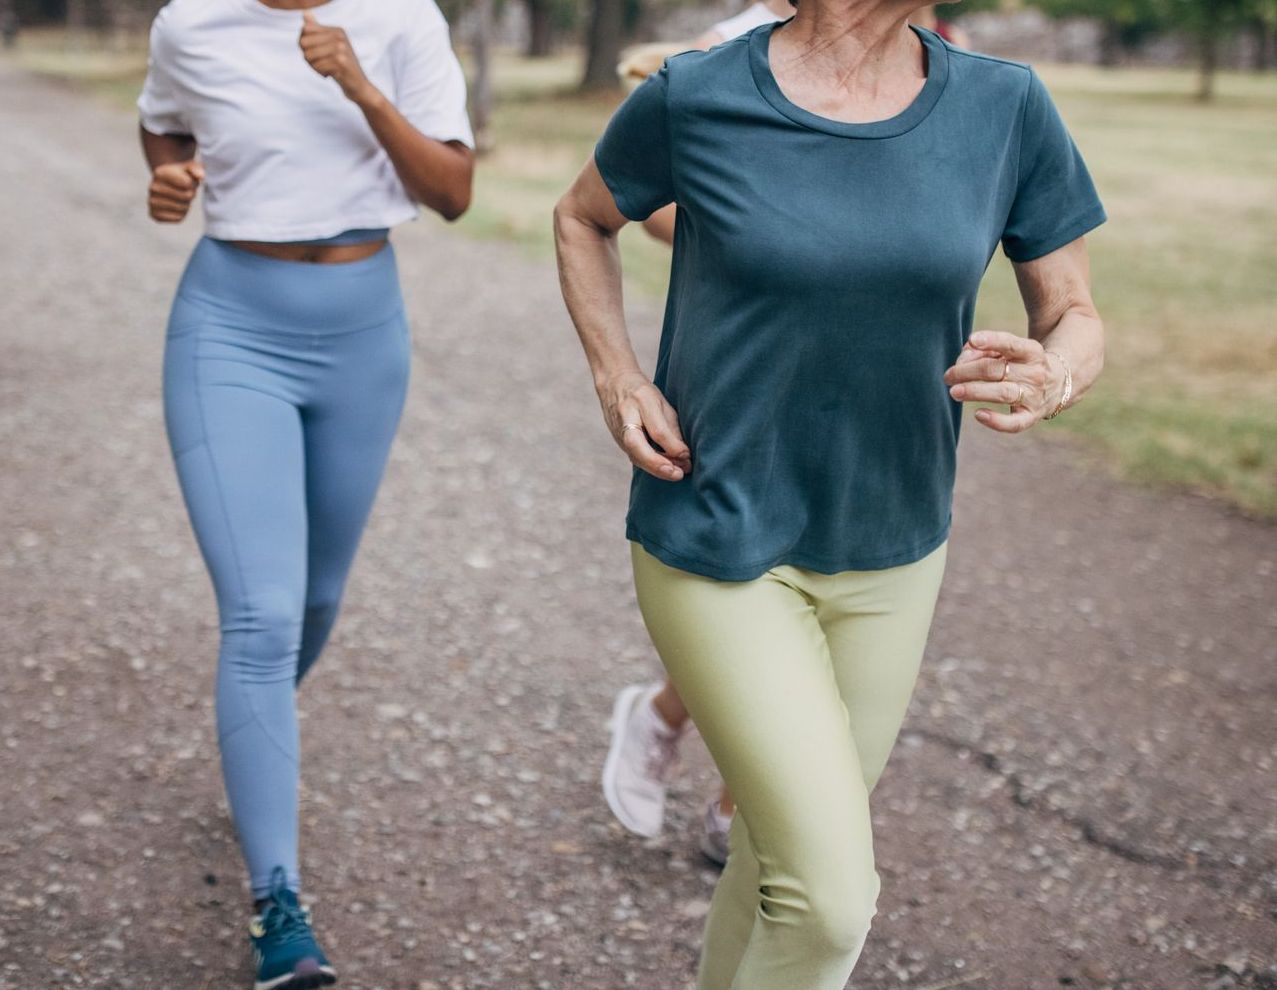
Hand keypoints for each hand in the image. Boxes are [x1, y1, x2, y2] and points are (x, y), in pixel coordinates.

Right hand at [148, 160, 203, 222]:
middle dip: (191, 193)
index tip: (187, 180)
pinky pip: (178, 218)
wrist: (168, 185)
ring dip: (187, 204)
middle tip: (185, 190)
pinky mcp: (155, 215)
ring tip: (180, 197)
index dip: (192, 183)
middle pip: (186, 196)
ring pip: (183, 208)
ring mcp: (152, 202)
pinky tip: (175, 206)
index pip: (187, 183)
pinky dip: (182, 214)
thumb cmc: (182, 175)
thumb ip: (196, 168)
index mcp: (160, 173)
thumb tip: (201, 176)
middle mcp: (153, 187)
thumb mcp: (190, 167)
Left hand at [299, 12, 375, 103]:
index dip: (304, 43)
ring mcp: (341, 49)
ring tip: (324, 70)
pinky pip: (318, 66)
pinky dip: (321, 73)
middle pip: (304, 43)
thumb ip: (318, 31)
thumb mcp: (330, 46)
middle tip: (318, 64)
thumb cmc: (342, 67)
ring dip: (314, 66)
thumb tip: (305, 13)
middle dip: (307, 56)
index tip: (313, 52)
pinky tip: (329, 75)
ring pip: (309, 55)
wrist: (359, 86)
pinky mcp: (341, 62)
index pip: (306, 29)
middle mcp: (340, 36)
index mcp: (337, 30)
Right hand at [597, 371, 691, 481]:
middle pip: (637, 445)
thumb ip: (672, 428)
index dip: (673, 446)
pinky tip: (665, 469)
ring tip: (676, 474)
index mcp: (641, 400)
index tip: (687, 455)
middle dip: (658, 464)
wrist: (614, 384)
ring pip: (634, 455)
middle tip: (678, 474)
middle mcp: (626, 416)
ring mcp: (618, 430)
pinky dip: (650, 466)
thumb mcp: (662, 403)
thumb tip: (684, 455)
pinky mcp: (617, 440)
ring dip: (656, 469)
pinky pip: (635, 456)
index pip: (656, 429)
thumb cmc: (643, 393)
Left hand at [943, 331, 1063, 432]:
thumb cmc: (1020, 364)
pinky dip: (996, 421)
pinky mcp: (1031, 416)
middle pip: (996, 370)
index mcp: (1031, 351)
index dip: (991, 340)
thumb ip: (984, 349)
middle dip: (967, 371)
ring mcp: (1034, 396)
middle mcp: (1034, 373)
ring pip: (1002, 393)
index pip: (1011, 344)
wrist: (1057, 385)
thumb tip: (963, 359)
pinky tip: (978, 414)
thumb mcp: (1009, 350)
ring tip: (954, 391)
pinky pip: (1014, 423)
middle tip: (948, 376)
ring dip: (975, 392)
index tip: (972, 339)